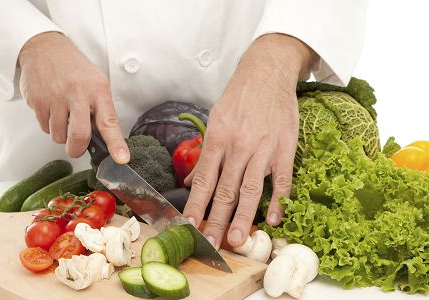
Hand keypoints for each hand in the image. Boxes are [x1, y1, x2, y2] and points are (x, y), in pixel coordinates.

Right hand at [18, 32, 129, 161]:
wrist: (45, 48)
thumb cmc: (75, 69)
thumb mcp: (97, 83)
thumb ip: (101, 109)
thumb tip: (104, 138)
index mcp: (97, 90)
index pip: (109, 122)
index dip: (116, 144)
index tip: (121, 158)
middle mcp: (77, 93)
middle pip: (79, 135)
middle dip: (77, 149)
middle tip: (76, 148)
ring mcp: (55, 97)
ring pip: (58, 135)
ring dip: (61, 135)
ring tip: (63, 117)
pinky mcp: (37, 101)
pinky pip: (44, 127)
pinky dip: (49, 125)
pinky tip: (52, 109)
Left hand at [183, 34, 315, 248]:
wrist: (267, 73)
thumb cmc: (239, 98)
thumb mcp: (215, 120)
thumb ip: (206, 153)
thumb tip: (191, 181)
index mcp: (218, 139)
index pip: (204, 180)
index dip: (196, 205)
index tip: (190, 226)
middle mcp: (238, 147)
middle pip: (226, 191)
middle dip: (217, 220)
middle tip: (211, 244)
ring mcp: (263, 149)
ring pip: (251, 190)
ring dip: (244, 218)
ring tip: (238, 240)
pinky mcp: (285, 149)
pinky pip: (282, 181)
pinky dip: (280, 202)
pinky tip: (276, 220)